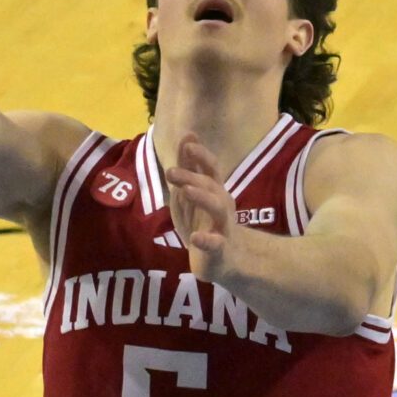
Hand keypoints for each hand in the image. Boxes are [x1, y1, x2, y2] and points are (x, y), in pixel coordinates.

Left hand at [164, 136, 246, 286]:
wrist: (225, 260)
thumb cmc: (205, 222)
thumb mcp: (192, 195)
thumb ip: (189, 168)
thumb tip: (186, 136)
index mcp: (214, 189)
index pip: (210, 167)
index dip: (200, 153)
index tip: (187, 140)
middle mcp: (221, 202)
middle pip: (210, 185)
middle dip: (191, 176)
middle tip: (170, 171)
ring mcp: (223, 225)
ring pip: (217, 208)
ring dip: (202, 197)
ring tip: (186, 192)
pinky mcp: (220, 248)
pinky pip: (216, 243)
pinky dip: (206, 240)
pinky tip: (195, 238)